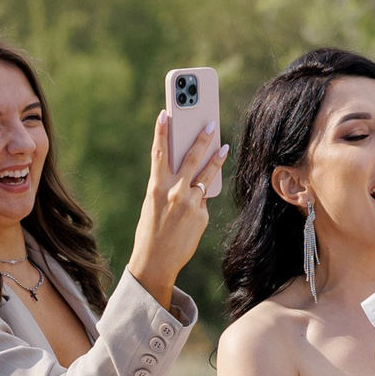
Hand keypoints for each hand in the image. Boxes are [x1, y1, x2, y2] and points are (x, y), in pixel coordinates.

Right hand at [126, 111, 222, 305]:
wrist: (155, 263)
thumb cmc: (150, 233)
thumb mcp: (152, 205)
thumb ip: (167, 187)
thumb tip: (186, 176)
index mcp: (155, 187)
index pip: (159, 152)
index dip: (162, 131)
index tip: (166, 113)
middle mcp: (173, 192)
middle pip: (191, 157)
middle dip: (201, 138)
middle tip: (210, 123)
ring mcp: (189, 203)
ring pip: (206, 176)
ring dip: (216, 159)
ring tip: (224, 147)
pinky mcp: (201, 215)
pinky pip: (203, 201)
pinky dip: (200, 201)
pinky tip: (195, 208)